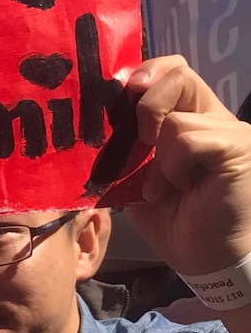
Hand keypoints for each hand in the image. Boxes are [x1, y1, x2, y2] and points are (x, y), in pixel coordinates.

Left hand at [127, 57, 250, 274]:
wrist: (208, 261)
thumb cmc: (177, 224)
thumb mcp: (138, 182)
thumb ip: (128, 151)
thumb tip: (95, 129)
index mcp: (191, 120)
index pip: (171, 71)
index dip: (145, 74)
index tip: (123, 93)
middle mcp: (213, 118)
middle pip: (177, 72)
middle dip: (146, 104)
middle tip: (141, 142)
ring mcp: (229, 131)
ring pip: (175, 118)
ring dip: (159, 159)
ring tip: (168, 187)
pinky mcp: (237, 147)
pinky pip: (187, 139)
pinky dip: (174, 168)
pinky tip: (182, 190)